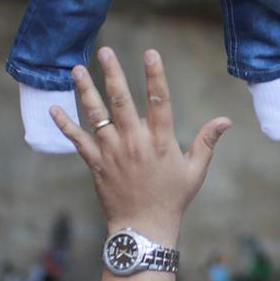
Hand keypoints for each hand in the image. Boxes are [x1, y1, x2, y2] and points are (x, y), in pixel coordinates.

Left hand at [53, 48, 230, 245]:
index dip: (155, 75)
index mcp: (161, 141)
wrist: (144, 228)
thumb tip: (226, 120)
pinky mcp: (96, 164)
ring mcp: (113, 152)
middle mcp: (135, 142)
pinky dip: (65, 124)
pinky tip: (53, 108)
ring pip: (97, 115)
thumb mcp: (195, 170)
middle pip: (122, 101)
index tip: (150, 53)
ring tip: (77, 69)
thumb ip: (207, 141)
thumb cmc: (172, 199)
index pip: (159, 101)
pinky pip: (78, 140)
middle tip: (105, 51)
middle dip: (112, 73)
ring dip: (85, 91)